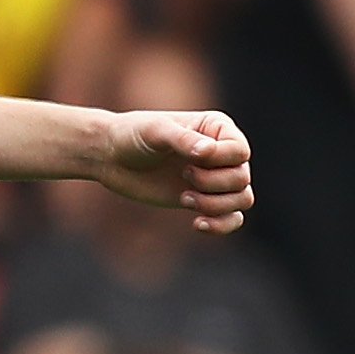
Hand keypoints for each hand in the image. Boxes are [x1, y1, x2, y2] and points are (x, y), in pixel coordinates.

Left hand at [92, 107, 256, 234]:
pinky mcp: (204, 199)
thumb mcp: (156, 131)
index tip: (190, 161)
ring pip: (242, 199)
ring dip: (216, 205)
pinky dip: (222, 225)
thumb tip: (208, 152)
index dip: (220, 161)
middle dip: (214, 183)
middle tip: (184, 176)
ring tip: (185, 199)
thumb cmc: (133, 135)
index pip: (240, 151)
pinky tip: (197, 224)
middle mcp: (222, 153)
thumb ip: (182, 140)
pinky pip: (232, 218)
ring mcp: (215, 177)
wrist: (112, 157)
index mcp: (218, 128)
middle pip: (242, 178)